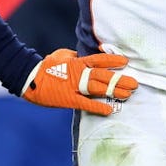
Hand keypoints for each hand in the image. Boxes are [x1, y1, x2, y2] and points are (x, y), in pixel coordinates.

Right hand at [22, 49, 137, 115]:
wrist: (30, 78)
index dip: (113, 60)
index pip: (99, 60)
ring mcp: (75, 87)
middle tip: (135, 83)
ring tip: (128, 94)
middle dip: (120, 79)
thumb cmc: (46, 66)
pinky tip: (110, 109)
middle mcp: (80, 74)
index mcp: (78, 62)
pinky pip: (86, 104)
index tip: (126, 61)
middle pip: (104, 75)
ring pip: (99, 88)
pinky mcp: (69, 100)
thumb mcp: (62, 55)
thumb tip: (81, 56)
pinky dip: (98, 106)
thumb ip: (75, 56)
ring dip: (114, 91)